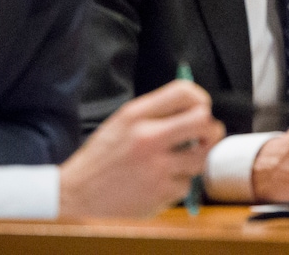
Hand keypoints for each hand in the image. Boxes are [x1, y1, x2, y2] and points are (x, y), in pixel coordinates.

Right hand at [60, 80, 223, 217]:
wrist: (77, 195)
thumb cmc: (102, 158)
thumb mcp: (121, 122)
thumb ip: (155, 111)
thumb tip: (193, 105)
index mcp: (136, 115)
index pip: (184, 93)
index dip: (201, 99)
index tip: (201, 109)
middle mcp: (148, 138)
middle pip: (204, 121)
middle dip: (211, 128)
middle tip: (204, 134)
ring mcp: (156, 167)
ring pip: (201, 156)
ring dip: (195, 159)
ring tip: (178, 161)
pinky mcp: (161, 193)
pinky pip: (188, 184)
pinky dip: (179, 183)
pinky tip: (161, 182)